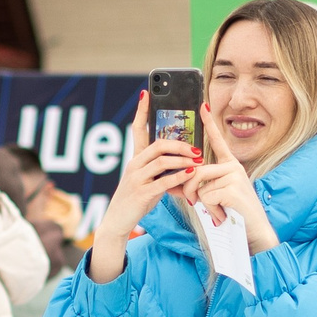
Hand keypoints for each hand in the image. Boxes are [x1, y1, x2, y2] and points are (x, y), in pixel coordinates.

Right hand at [88, 94, 199, 284]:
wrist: (117, 222)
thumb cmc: (135, 201)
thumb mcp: (148, 182)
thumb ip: (162, 171)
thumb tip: (184, 165)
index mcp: (135, 159)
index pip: (137, 129)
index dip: (141, 111)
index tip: (146, 93)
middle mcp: (134, 165)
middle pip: (158, 144)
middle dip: (180, 144)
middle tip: (197, 149)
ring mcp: (137, 179)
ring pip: (162, 160)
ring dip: (183, 159)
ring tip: (198, 160)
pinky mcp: (142, 193)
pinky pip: (163, 181)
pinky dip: (179, 176)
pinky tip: (191, 174)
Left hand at [190, 120, 279, 253]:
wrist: (253, 232)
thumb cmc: (233, 215)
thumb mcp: (215, 197)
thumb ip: (200, 186)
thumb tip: (178, 182)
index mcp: (230, 165)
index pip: (218, 141)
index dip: (210, 123)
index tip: (203, 106)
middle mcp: (233, 167)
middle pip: (196, 170)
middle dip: (188, 190)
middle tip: (191, 203)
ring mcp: (235, 176)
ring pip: (199, 184)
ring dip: (200, 202)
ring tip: (215, 211)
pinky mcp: (233, 188)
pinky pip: (206, 196)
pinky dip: (210, 209)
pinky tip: (223, 215)